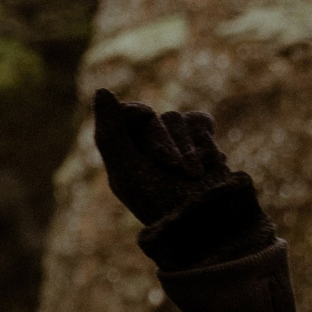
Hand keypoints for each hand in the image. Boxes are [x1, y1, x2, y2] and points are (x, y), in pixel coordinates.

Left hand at [92, 88, 237, 226]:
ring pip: (178, 118)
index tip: (148, 131)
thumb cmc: (163, 203)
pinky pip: (200, 120)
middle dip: (164, 144)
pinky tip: (210, 166)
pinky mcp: (202, 139)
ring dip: (188, 149)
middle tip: (173, 170)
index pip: (125, 113)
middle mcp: (147, 144)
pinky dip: (205, 143)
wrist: (209, 221)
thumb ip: (111, 133)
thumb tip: (101, 90)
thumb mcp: (128, 172)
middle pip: (154, 117)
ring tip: (194, 176)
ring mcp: (176, 140)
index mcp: (123, 152)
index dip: (138, 118)